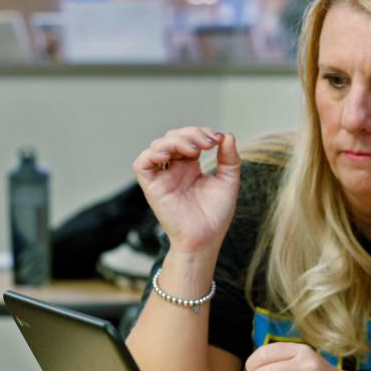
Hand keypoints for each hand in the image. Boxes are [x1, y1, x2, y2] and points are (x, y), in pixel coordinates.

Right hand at [132, 127, 240, 254]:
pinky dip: (151, 154)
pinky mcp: (151, 187)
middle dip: (191, 134)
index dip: (201, 133)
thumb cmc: (216, 214)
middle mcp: (174, 168)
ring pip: (157, 146)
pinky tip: (168, 155)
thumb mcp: (229, 181)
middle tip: (208, 143)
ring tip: (194, 149)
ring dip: (175, 140)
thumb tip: (228, 136)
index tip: (218, 139)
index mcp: (191, 166)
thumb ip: (229, 159)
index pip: (189, 138)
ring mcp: (162, 176)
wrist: (206, 238)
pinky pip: (141, 165)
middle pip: (173, 137)